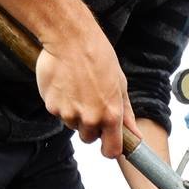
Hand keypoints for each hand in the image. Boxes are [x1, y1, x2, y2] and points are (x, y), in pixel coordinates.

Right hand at [36, 16, 138, 157]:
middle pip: (88, 138)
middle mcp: (89, 118)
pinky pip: (57, 112)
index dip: (109, 148)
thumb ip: (127, 114)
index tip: (107, 143)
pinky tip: (64, 83)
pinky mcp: (51, 105)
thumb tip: (136, 135)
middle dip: (89, 126)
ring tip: (77, 87)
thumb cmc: (98, 56)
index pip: (111, 151)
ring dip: (74, 112)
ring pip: (72, 124)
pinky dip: (60, 102)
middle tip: (89, 101)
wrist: (70, 37)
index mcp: (111, 115)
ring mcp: (68, 113)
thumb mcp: (120, 84)